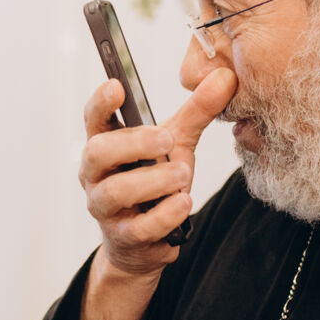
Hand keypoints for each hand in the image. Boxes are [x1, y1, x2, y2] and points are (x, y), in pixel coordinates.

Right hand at [78, 67, 236, 280]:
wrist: (145, 241)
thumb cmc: (154, 182)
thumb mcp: (174, 143)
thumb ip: (197, 111)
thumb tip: (226, 78)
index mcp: (104, 144)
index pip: (93, 119)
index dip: (101, 102)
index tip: (117, 86)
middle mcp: (95, 175)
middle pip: (97, 153)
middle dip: (132, 144)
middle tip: (166, 139)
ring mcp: (105, 208)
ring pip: (115, 192)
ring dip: (152, 181)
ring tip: (183, 174)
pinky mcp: (124, 238)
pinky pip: (139, 227)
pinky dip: (163, 215)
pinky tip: (183, 205)